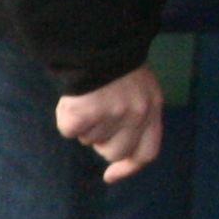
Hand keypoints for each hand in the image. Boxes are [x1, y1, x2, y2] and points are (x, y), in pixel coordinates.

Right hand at [57, 66, 165, 183]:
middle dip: (101, 141)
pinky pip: (70, 131)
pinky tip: (72, 101)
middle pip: (115, 151)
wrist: (97, 41)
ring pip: (90, 140)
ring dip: (84, 125)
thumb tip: (113, 150)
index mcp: (152, 108)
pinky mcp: (86, 114)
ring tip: (86, 99)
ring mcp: (112, 115)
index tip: (109, 176)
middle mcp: (137, 115)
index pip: (146, 152)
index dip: (128, 168)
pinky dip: (66, 118)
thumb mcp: (138, 88)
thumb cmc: (114, 63)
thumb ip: (136, 114)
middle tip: (95, 118)